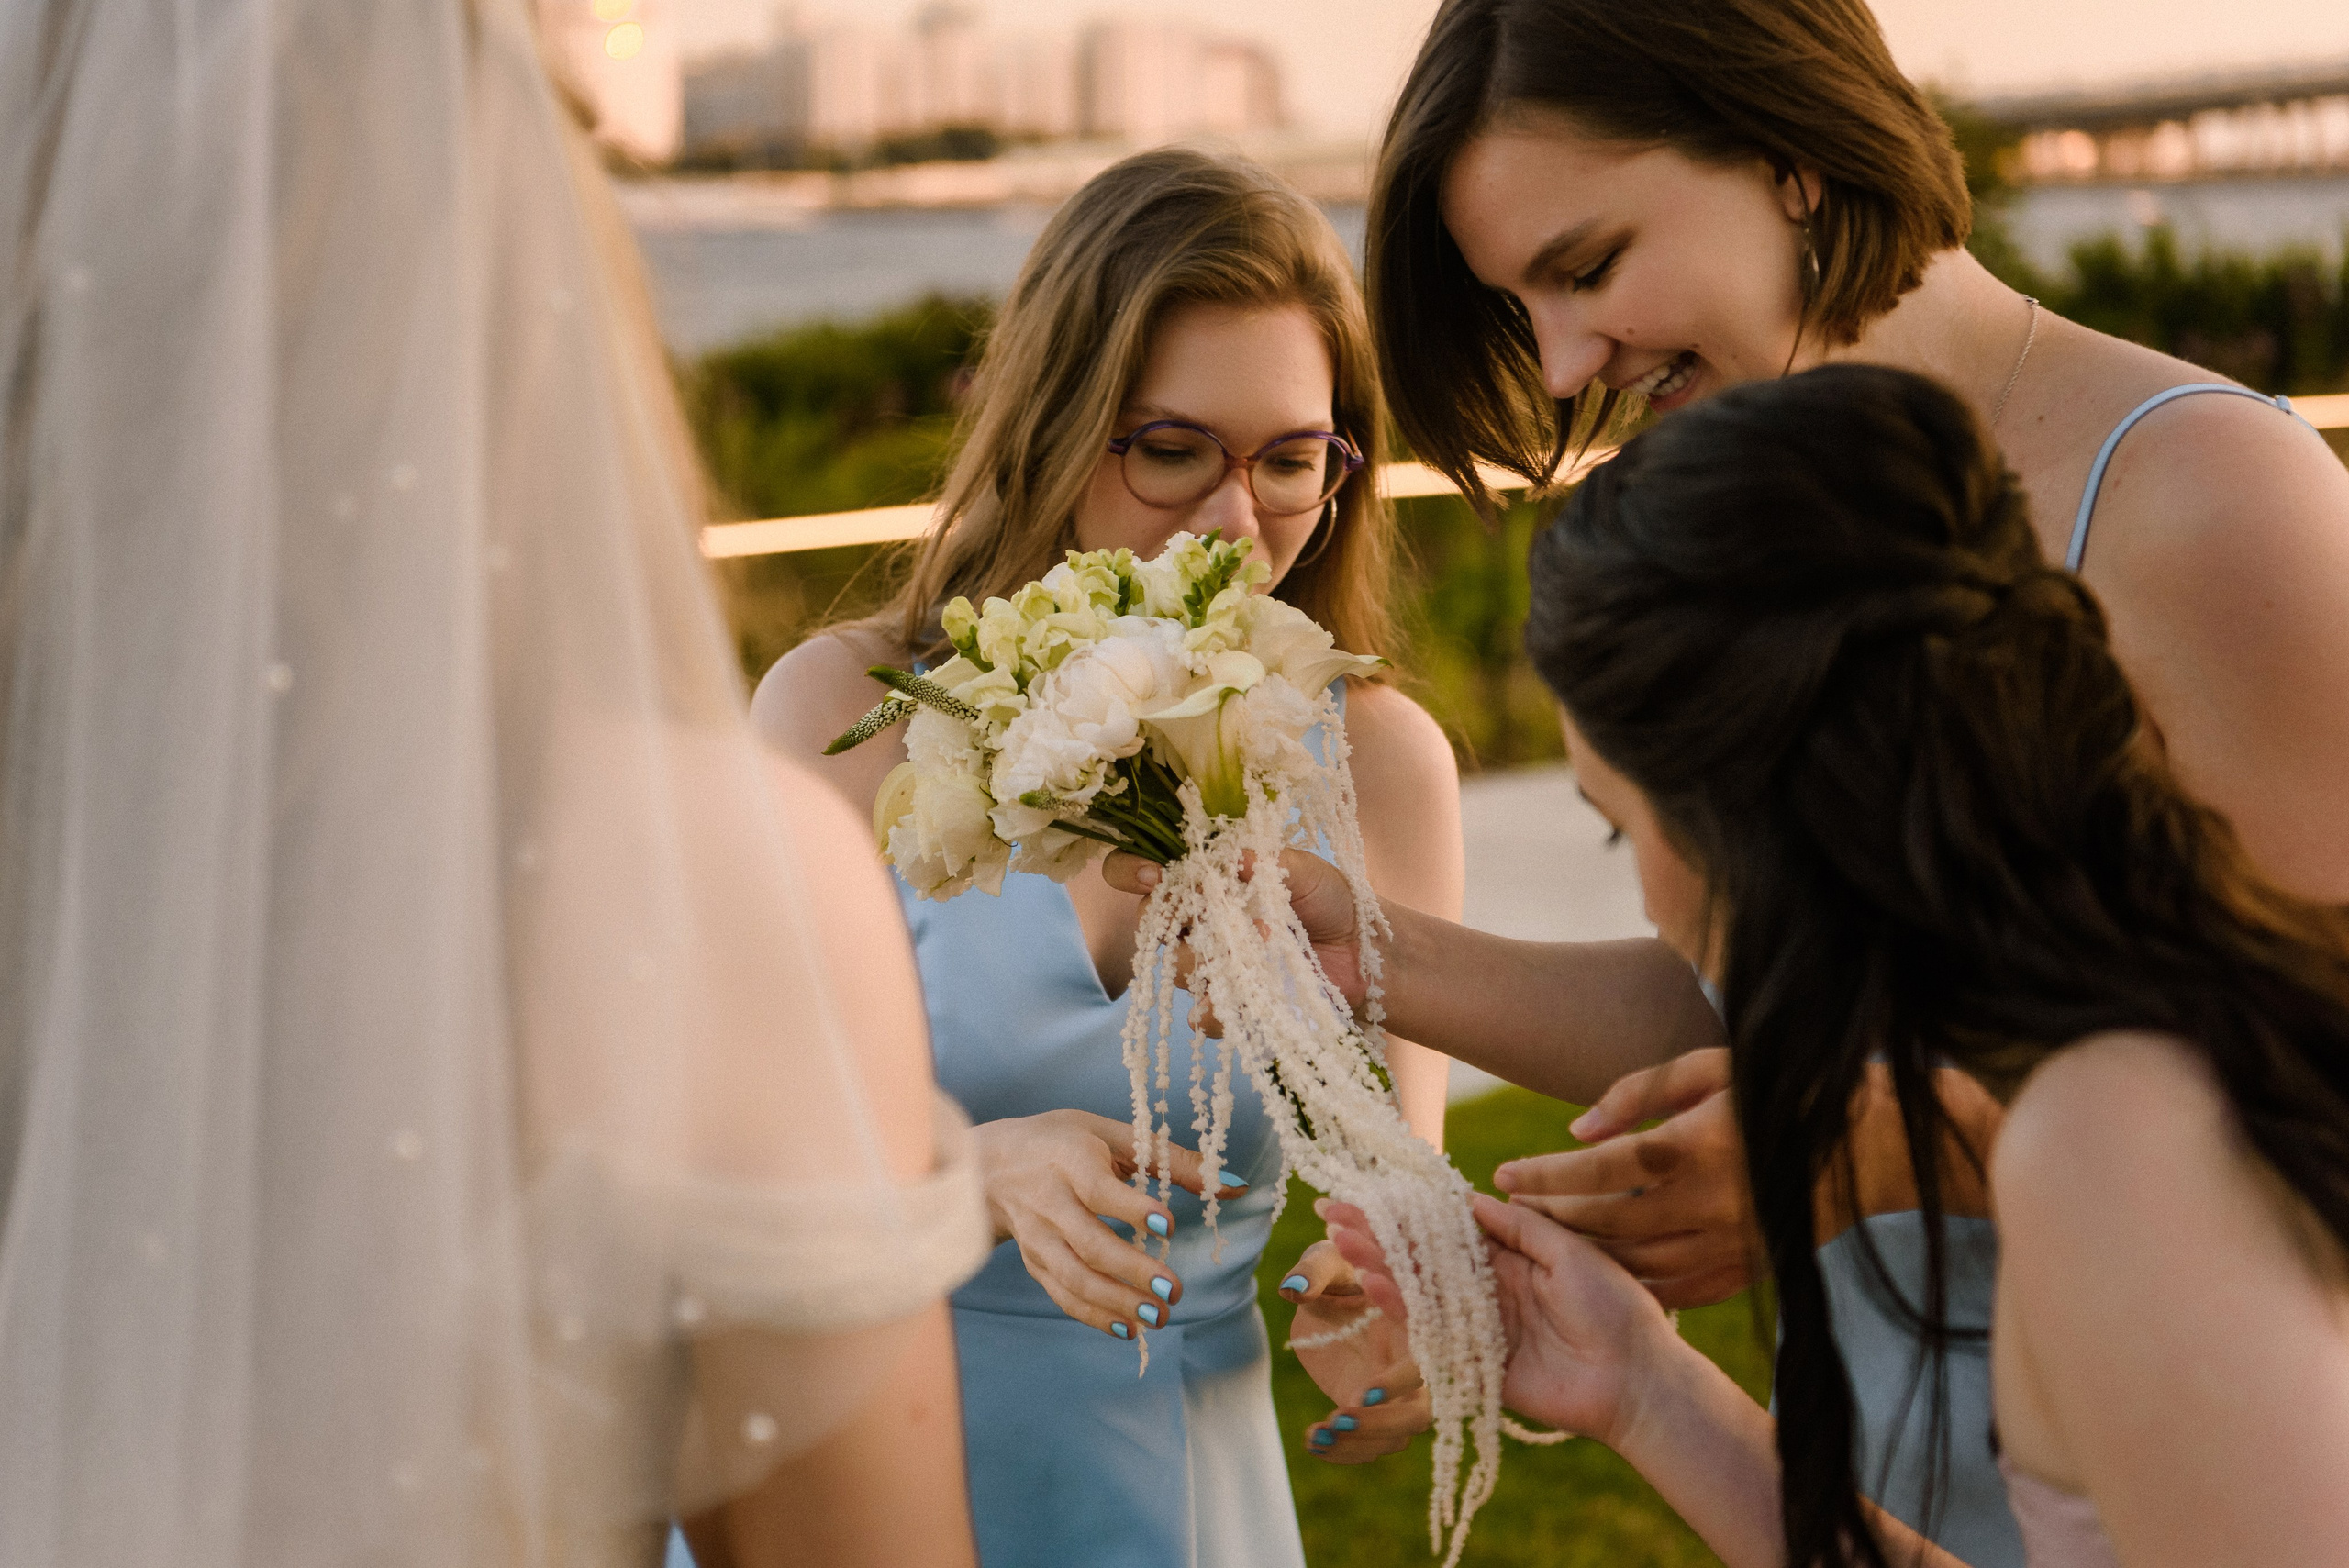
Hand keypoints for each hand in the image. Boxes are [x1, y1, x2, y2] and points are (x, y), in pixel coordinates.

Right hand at [975, 1109, 1245, 1339]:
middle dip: (1131, 1271)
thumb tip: (1235, 1184)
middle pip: (1087, 1243)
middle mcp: (1047, 1202)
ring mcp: (1037, 1238)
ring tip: (1159, 1318)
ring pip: (1073, 1278)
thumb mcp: (1111, 1134)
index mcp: (1068, 1160)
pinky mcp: (1034, 1264)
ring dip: (1115, 1302)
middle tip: (1175, 1292)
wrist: (989, 1166)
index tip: (1168, 1224)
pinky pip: (1062, 1296)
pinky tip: (1129, 1330)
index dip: (1131, 1208)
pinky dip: (1093, 1316)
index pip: (1097, 1189)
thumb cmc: (1062, 1142)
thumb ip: (1173, 1158)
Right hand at [1102, 849, 1371, 1021]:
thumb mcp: (1303, 869)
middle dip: (1167, 918)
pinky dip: (1222, 1007)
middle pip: (1149, 925)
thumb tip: (1230, 855)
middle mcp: (1199, 925)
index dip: (1130, 872)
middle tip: (1205, 912)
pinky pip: (1204, 1016)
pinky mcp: (1231, 1007)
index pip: (1145, 875)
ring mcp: (1212, 968)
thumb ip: (1264, 860)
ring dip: (1211, 956)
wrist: (1365, 951)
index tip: (1152, 875)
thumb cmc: (1331, 899)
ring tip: (1265, 940)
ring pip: (1177, 969)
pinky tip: (1252, 993)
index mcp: (1206, 883)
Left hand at [1274, 1239, 1430, 1461]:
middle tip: (1339, 1418)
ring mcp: (1397, 1396)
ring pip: (1397, 1438)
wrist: (1332, 1297)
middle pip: (1419, 1413)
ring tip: (1317, 1434)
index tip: (1359, 1394)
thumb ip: (1314, 1271)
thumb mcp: (1327, 1262)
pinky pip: (1371, 1446)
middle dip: (1383, 1424)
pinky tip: (1312, 1439)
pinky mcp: (1375, 1414)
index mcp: (1414, 1328)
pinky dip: (1344, 1451)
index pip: (1423, 1364)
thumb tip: (1293, 1288)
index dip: (1397, 1382)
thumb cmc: (1339, 1271)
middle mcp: (1414, 1367)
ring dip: (1359, 1444)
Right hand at [1323, 1194, 1683, 1448]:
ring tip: (1344, 1243)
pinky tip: (1376, 1286)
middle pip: (1422, 1260)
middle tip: (1333, 1214)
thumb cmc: (1617, 1309)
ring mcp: (1478, 1328)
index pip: (1448, 1230)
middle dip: (1379, 1236)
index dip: (1410, 1211)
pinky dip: (1403, 1311)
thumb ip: (1521, 1227)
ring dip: (1381, 1268)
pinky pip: (1432, 1336)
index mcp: (1511, 1260)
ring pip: (1419, 1294)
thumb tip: (1472, 1197)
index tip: (1369, 1192)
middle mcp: (1487, 1291)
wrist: (1638, 1380)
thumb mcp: (1572, 1252)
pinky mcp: (1475, 1366)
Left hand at [1493, 1049, 1757, 1308]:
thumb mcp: (1706, 1070)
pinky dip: (1632, 1281)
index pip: (1599, 1167)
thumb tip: (1578, 1132)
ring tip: (1542, 1241)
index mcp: (1696, 1144)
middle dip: (1552, 1216)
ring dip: (1583, 1254)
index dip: (1545, 1173)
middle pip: (1609, 1220)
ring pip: (1637, 1262)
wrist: (1864, 1147)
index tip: (1502, 1175)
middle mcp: (1711, 1201)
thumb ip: (1637, 1094)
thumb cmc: (1771, 1092)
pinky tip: (1599, 1271)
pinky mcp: (1747, 1269)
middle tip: (1510, 1210)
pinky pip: (1675, 1288)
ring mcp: (1731, 1243)